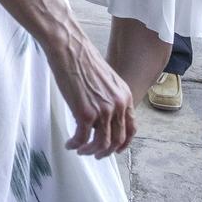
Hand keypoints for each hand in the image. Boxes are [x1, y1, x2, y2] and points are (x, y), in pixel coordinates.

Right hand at [45, 25, 135, 157]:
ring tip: (80, 150)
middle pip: (117, 140)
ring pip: (101, 143)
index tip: (113, 149)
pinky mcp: (85, 113)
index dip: (123, 143)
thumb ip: (109, 98)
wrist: (70, 48)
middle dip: (105, 152)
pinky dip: (76, 145)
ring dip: (90, 151)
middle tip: (94, 154)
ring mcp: (103, 110)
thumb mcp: (106, 80)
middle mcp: (118, 105)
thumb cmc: (83, 60)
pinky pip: (82, 139)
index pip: (131, 128)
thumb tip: (102, 115)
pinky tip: (70, 143)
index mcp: (125, 96)